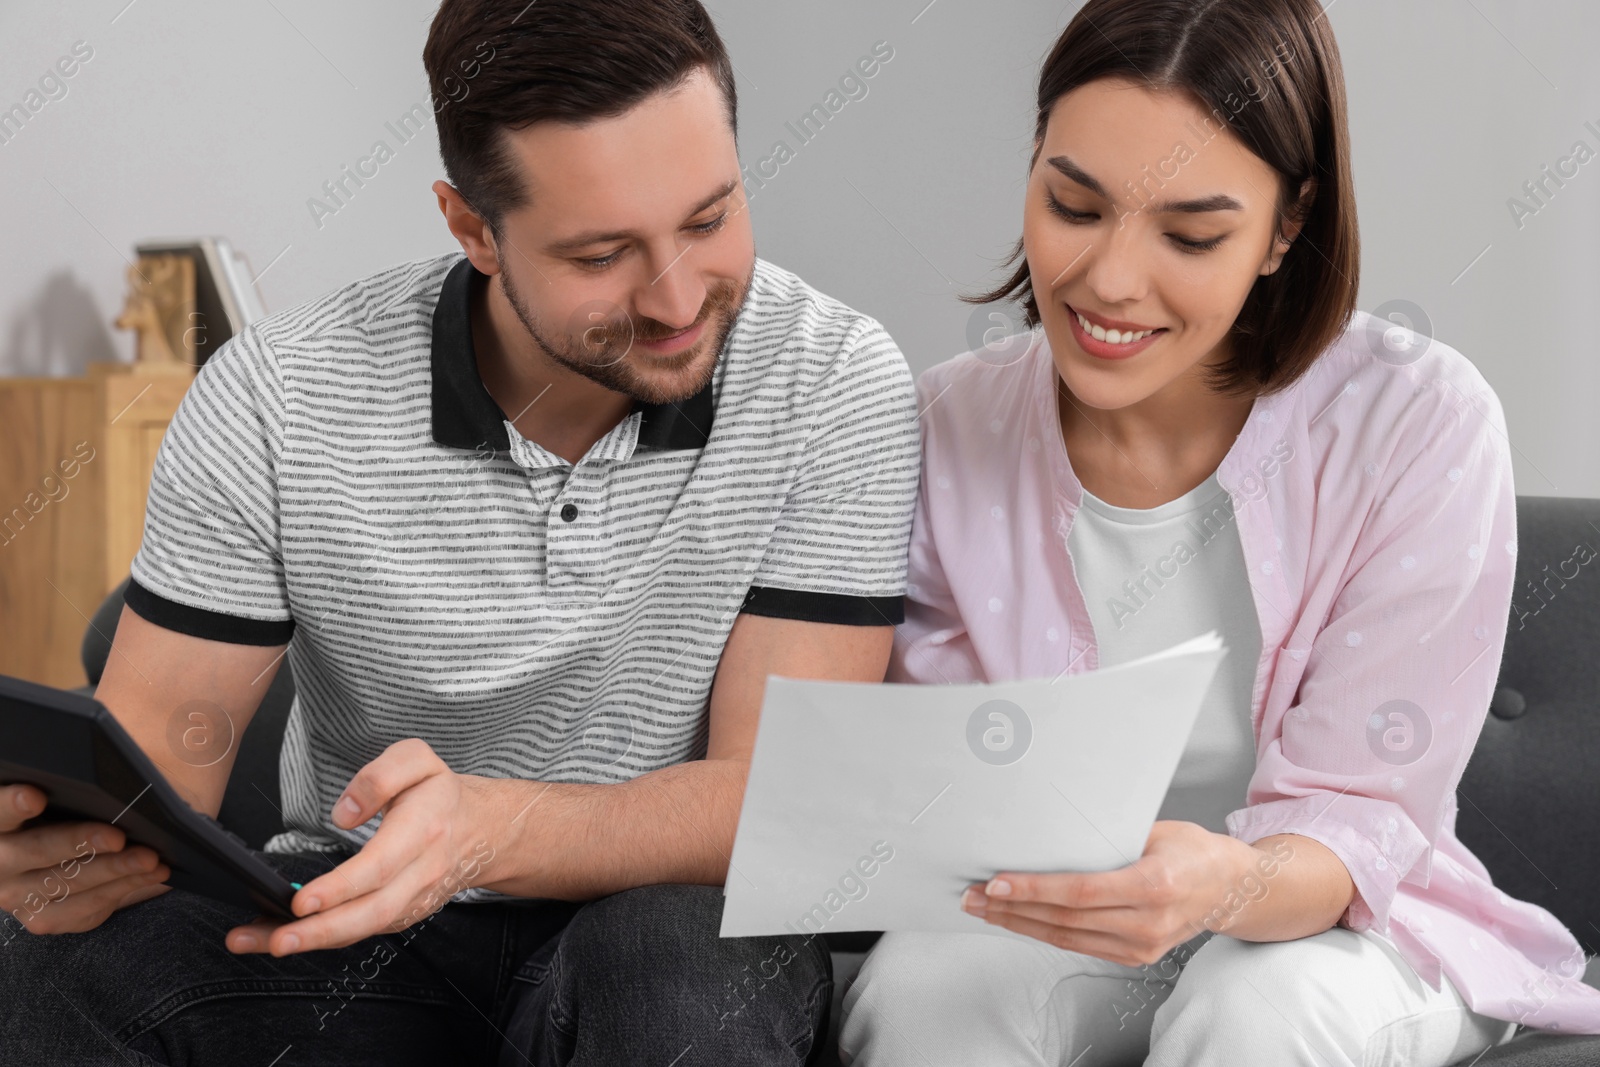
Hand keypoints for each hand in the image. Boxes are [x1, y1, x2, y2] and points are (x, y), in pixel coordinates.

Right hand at [0, 784, 171, 935]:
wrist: (50, 865)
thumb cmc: (61, 817)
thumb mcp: (57, 802)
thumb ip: (65, 792)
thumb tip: (111, 779)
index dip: (13, 804)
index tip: (35, 796)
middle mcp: (1, 864)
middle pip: (38, 851)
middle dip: (80, 842)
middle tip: (118, 837)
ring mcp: (19, 896)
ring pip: (68, 883)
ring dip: (115, 869)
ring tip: (150, 857)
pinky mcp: (44, 919)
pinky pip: (88, 906)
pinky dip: (126, 886)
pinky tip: (154, 873)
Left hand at [226, 739, 500, 955]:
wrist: (483, 830)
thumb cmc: (440, 793)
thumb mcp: (419, 760)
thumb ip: (381, 775)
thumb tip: (345, 814)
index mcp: (424, 830)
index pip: (380, 866)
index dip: (340, 888)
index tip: (301, 901)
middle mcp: (421, 873)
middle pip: (372, 913)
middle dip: (322, 932)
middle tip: (276, 941)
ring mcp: (414, 900)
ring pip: (364, 929)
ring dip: (314, 942)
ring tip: (262, 943)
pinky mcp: (403, 914)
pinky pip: (362, 931)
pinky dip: (324, 939)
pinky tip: (285, 937)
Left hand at [960, 820, 1272, 965]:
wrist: (1232, 889)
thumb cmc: (1194, 851)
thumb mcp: (1157, 830)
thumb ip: (1108, 835)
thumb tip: (1053, 826)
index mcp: (1153, 884)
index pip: (1080, 892)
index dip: (1034, 889)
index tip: (996, 883)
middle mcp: (1147, 921)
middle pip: (1065, 919)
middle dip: (1012, 908)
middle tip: (972, 897)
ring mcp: (1141, 945)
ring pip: (1066, 937)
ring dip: (1019, 924)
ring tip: (983, 910)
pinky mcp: (1136, 956)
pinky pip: (1079, 945)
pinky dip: (1043, 933)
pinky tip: (1019, 920)